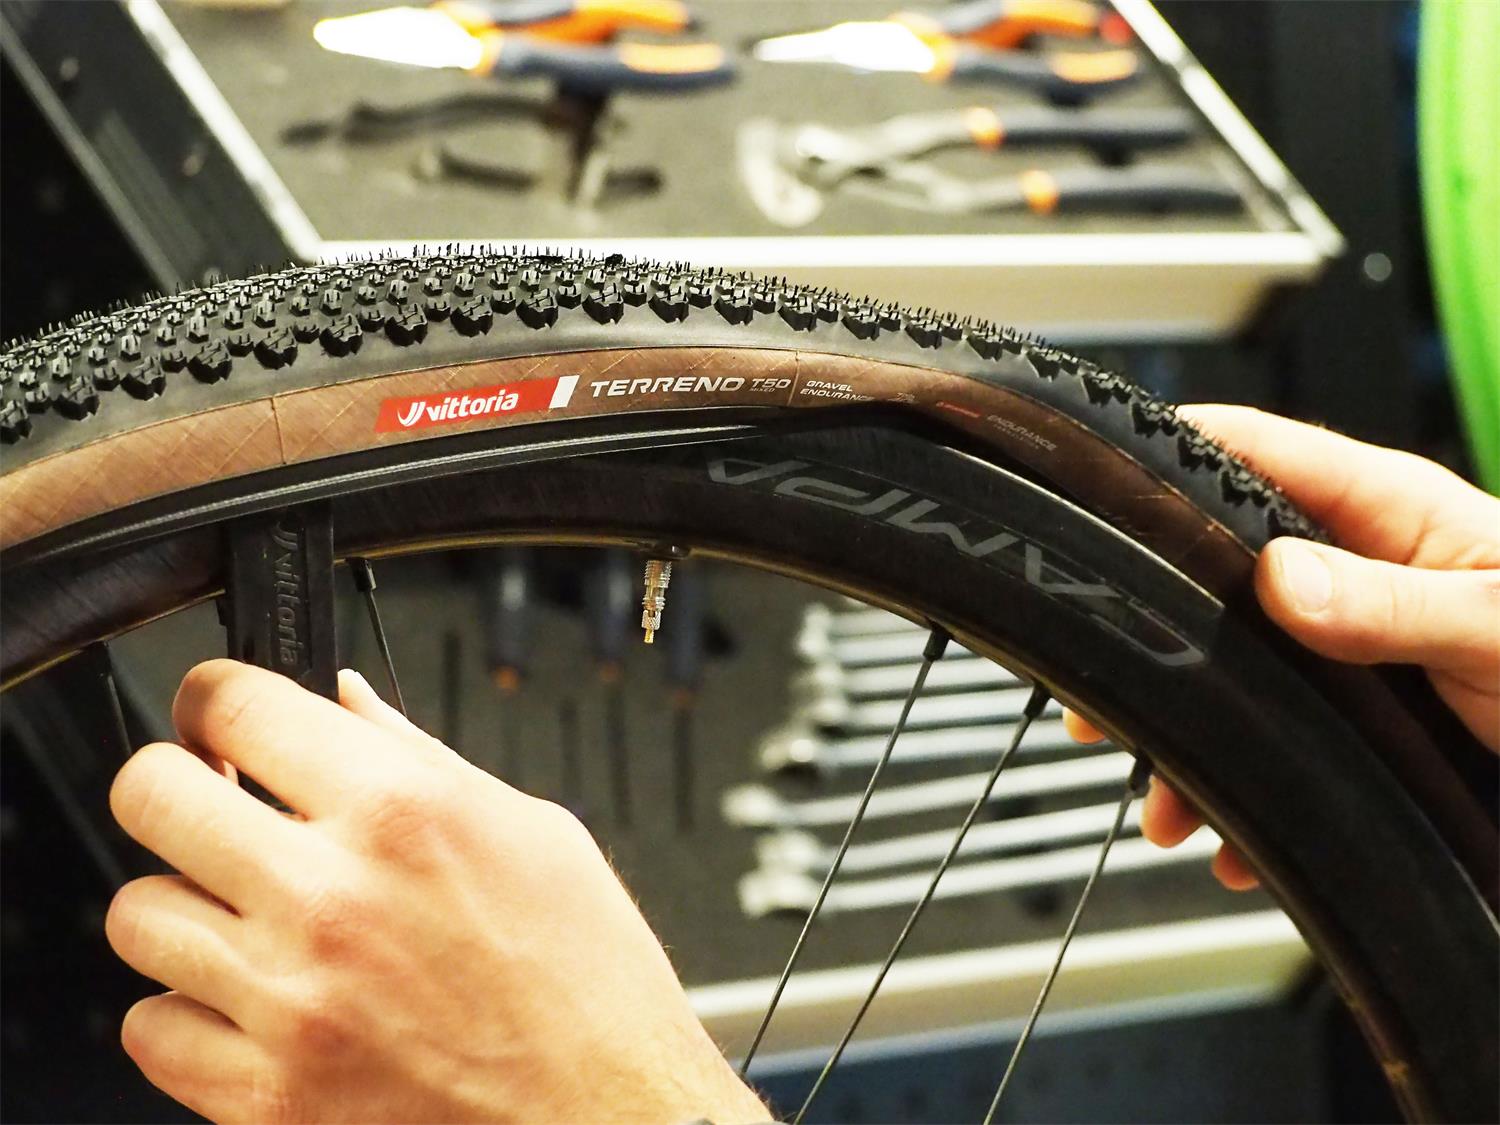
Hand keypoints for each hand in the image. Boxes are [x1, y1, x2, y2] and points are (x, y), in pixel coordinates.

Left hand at [106, 660, 767, 1124]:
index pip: (236, 705)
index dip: (216, 697)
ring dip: (184, 900)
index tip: (220, 714)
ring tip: (245, 911)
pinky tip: (254, 996)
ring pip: (136, 913)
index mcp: (402, 812)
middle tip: (213, 800)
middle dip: (175, 783)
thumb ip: (418, 757)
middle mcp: (330, 899)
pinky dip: (189, 1007)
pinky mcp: (263, 1096)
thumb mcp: (533, 831)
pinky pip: (151, 1027)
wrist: (608, 1117)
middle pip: (149, 796)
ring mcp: (286, 1002)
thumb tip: (343, 702)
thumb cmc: (588, 982)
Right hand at [1067, 405, 1499, 889]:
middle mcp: (1353, 568)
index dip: (1162, 459)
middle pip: (1213, 576)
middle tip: (1098, 702)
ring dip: (1195, 743)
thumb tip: (1282, 578)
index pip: (1247, 452)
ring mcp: (1351, 641)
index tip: (1090, 488)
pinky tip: (1237, 841)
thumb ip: (1393, 602)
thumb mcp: (1498, 630)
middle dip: (1155, 639)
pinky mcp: (1363, 710)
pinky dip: (1248, 795)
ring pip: (1236, 672)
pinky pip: (1280, 739)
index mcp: (1383, 512)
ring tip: (1166, 805)